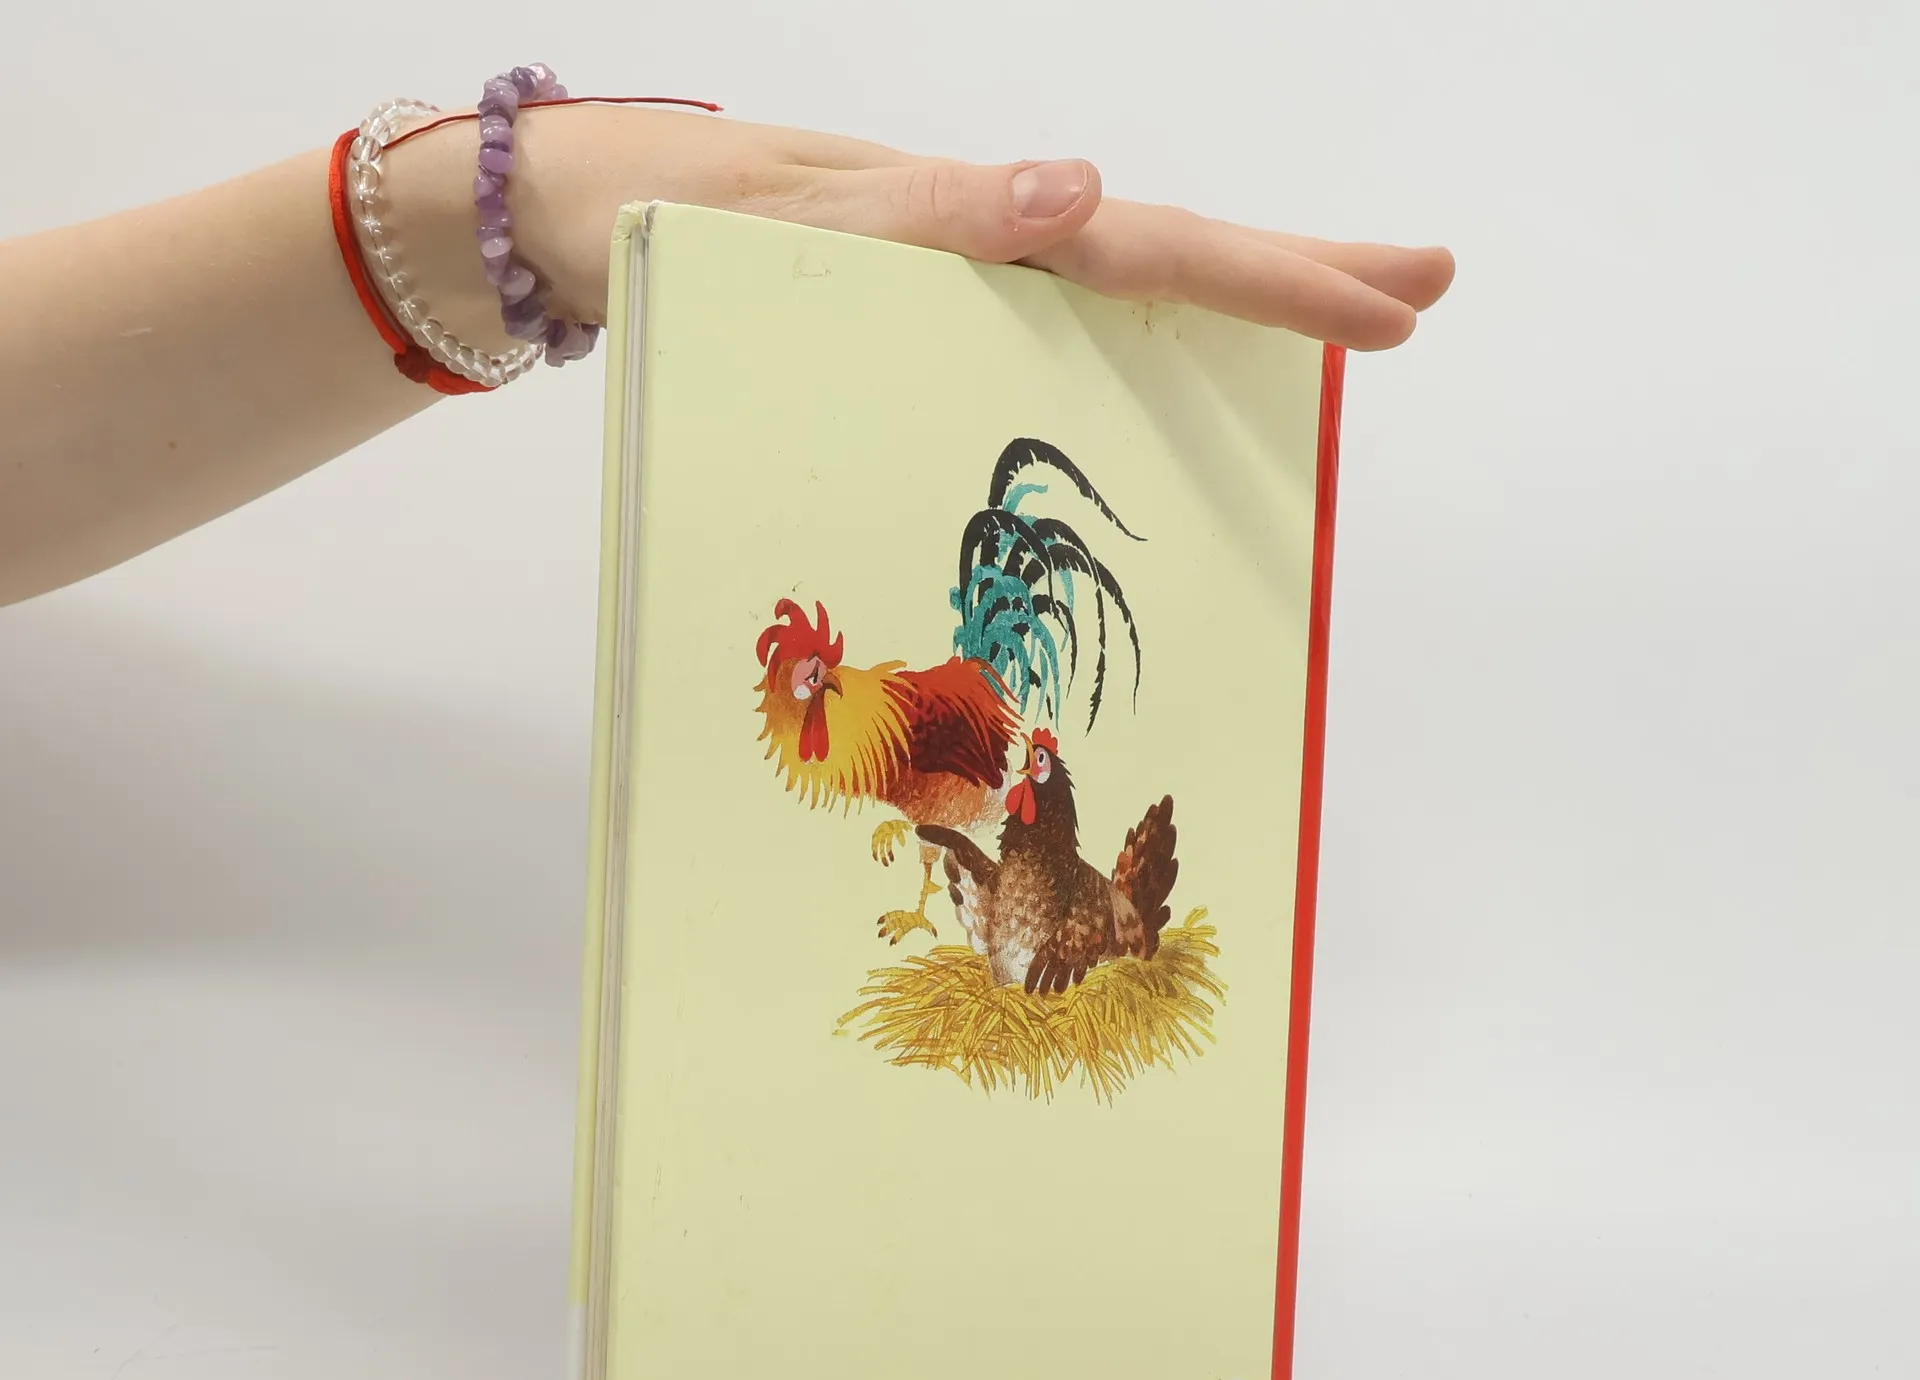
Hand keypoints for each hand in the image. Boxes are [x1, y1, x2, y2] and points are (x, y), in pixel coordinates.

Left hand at [390, 106, 1453, 354]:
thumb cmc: (690, 219)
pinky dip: (1129, 374)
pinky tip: (1169, 398)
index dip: (1283, 280)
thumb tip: (1085, 196)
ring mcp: (970, 300)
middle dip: (1299, 284)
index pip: (1166, 250)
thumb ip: (942, 209)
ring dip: (1235, 326)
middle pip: (1175, 270)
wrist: (585, 230)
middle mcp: (997, 259)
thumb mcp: (817, 213)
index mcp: (991, 226)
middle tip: (1420, 298)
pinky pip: (1051, 358)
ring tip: (1340, 342)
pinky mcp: (930, 337)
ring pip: (1127, 314)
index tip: (1397, 299)